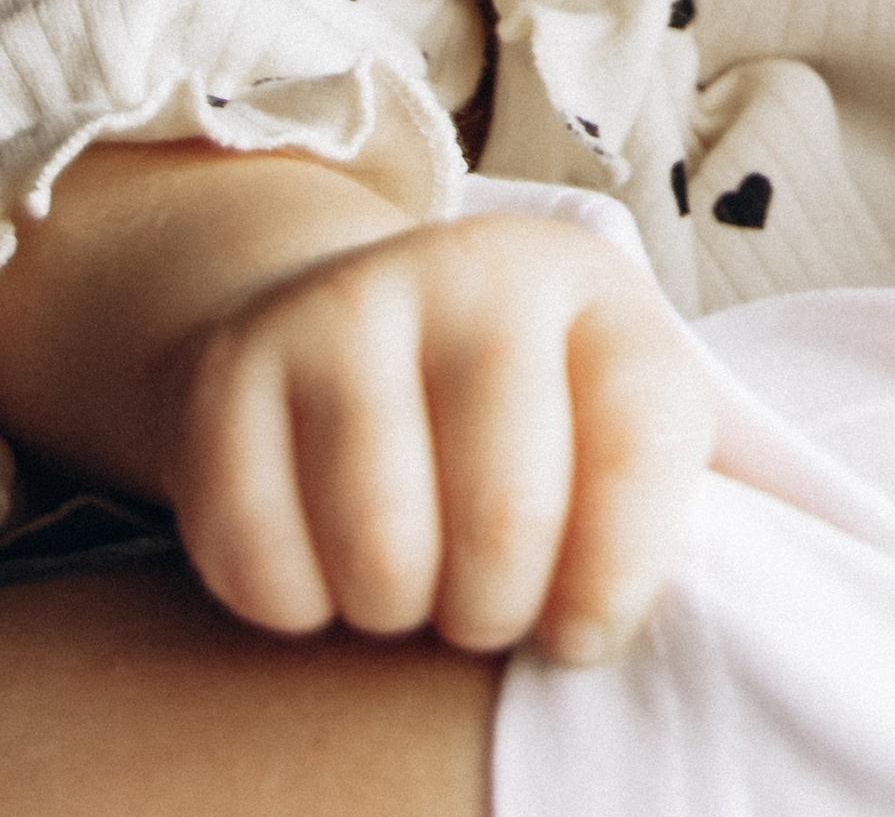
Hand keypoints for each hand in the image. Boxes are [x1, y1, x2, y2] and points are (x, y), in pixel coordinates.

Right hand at [157, 210, 711, 664]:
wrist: (345, 324)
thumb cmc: (514, 414)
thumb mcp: (604, 417)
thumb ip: (651, 494)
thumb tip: (656, 608)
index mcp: (595, 287)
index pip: (644, 447)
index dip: (618, 579)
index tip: (583, 628)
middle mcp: (477, 268)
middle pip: (508, 524)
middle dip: (494, 613)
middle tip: (482, 601)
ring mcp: (348, 305)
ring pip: (383, 558)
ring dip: (394, 614)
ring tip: (409, 574)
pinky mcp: (234, 366)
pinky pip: (262, 567)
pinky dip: (294, 607)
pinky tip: (320, 559)